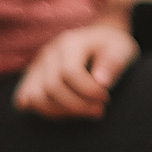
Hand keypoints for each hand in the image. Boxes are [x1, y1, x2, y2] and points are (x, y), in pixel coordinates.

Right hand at [12, 21, 139, 119]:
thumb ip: (113, 63)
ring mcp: (38, 64)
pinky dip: (43, 109)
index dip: (88, 90)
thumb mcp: (121, 49)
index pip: (69, 72)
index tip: (106, 98)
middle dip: (76, 105)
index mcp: (69, 43)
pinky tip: (62, 113)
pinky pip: (29, 97)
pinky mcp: (34, 75)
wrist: (99, 38)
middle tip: (99, 110)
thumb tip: (101, 82)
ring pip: (36, 96)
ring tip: (84, 112)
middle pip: (51, 87)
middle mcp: (49, 52)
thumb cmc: (112, 46)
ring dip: (61, 111)